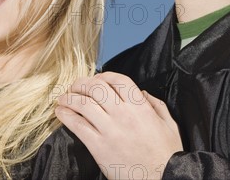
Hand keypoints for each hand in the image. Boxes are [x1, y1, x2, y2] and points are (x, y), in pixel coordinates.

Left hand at [56, 72, 182, 179]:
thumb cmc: (167, 154)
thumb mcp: (169, 124)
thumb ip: (156, 105)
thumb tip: (142, 93)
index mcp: (140, 106)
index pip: (118, 80)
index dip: (104, 76)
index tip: (96, 79)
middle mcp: (123, 114)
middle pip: (96, 88)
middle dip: (82, 83)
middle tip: (75, 86)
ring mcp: (109, 130)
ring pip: (84, 104)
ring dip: (70, 97)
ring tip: (63, 98)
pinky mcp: (99, 147)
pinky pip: (78, 126)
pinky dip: (66, 116)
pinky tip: (60, 112)